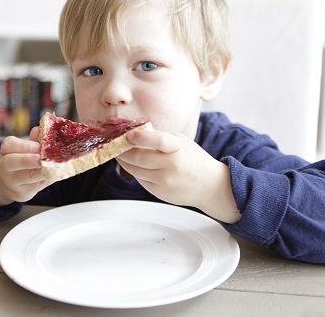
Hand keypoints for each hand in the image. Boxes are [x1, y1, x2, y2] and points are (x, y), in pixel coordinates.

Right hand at [0, 127, 50, 206]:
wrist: (4, 183)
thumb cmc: (18, 161)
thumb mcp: (21, 149)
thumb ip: (33, 141)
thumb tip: (41, 130)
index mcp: (5, 152)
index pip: (9, 145)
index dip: (24, 146)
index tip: (38, 146)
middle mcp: (5, 167)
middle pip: (11, 162)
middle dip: (28, 160)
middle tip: (42, 158)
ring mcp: (13, 182)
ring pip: (28, 177)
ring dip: (43, 171)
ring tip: (55, 165)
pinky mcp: (23, 193)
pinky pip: (39, 185)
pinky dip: (49, 178)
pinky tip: (57, 173)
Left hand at [117, 129, 240, 223]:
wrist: (209, 186)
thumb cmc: (194, 160)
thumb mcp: (182, 142)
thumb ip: (161, 137)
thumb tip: (136, 133)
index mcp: (178, 149)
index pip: (159, 140)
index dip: (141, 137)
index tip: (128, 134)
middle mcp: (171, 165)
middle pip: (139, 157)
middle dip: (123, 151)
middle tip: (115, 144)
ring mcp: (164, 181)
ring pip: (135, 170)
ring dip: (124, 161)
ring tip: (120, 154)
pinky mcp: (159, 192)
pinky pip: (140, 180)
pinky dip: (133, 171)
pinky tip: (132, 165)